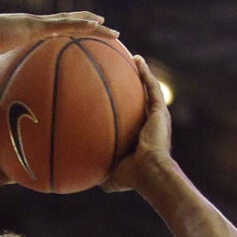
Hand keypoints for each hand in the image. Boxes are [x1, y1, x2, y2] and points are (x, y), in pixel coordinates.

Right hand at [0, 12, 117, 66]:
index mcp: (22, 36)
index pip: (48, 35)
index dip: (64, 35)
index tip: (79, 40)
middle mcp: (32, 26)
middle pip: (65, 25)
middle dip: (84, 28)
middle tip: (104, 31)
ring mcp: (35, 24)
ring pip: (71, 22)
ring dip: (93, 26)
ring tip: (112, 30)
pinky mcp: (36, 26)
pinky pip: (66, 25)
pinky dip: (83, 24)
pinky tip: (100, 25)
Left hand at [101, 55, 172, 192]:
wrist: (150, 173)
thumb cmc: (130, 178)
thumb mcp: (108, 174)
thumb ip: (95, 170)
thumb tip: (76, 174)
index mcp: (140, 136)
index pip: (130, 116)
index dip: (122, 105)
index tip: (111, 95)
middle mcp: (150, 124)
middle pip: (140, 98)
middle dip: (132, 84)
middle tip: (119, 71)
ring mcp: (157, 116)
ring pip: (148, 88)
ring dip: (141, 73)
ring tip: (132, 58)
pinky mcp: (160, 111)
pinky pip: (152, 87)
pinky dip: (145, 72)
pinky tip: (136, 59)